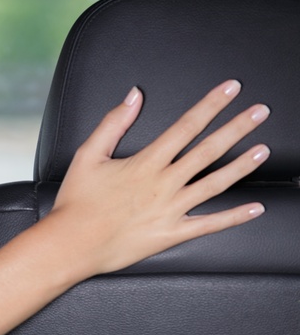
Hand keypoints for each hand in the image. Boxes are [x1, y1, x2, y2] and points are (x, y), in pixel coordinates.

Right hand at [47, 79, 268, 276]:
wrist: (71, 244)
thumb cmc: (76, 202)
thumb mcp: (88, 155)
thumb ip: (113, 123)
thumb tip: (133, 96)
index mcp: (146, 162)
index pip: (186, 126)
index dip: (211, 105)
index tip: (230, 89)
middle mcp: (164, 184)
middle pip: (208, 150)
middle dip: (237, 128)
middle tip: (260, 112)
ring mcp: (171, 210)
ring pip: (215, 184)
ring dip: (242, 166)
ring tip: (263, 150)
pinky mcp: (172, 234)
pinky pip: (209, 225)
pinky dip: (234, 217)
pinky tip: (255, 208)